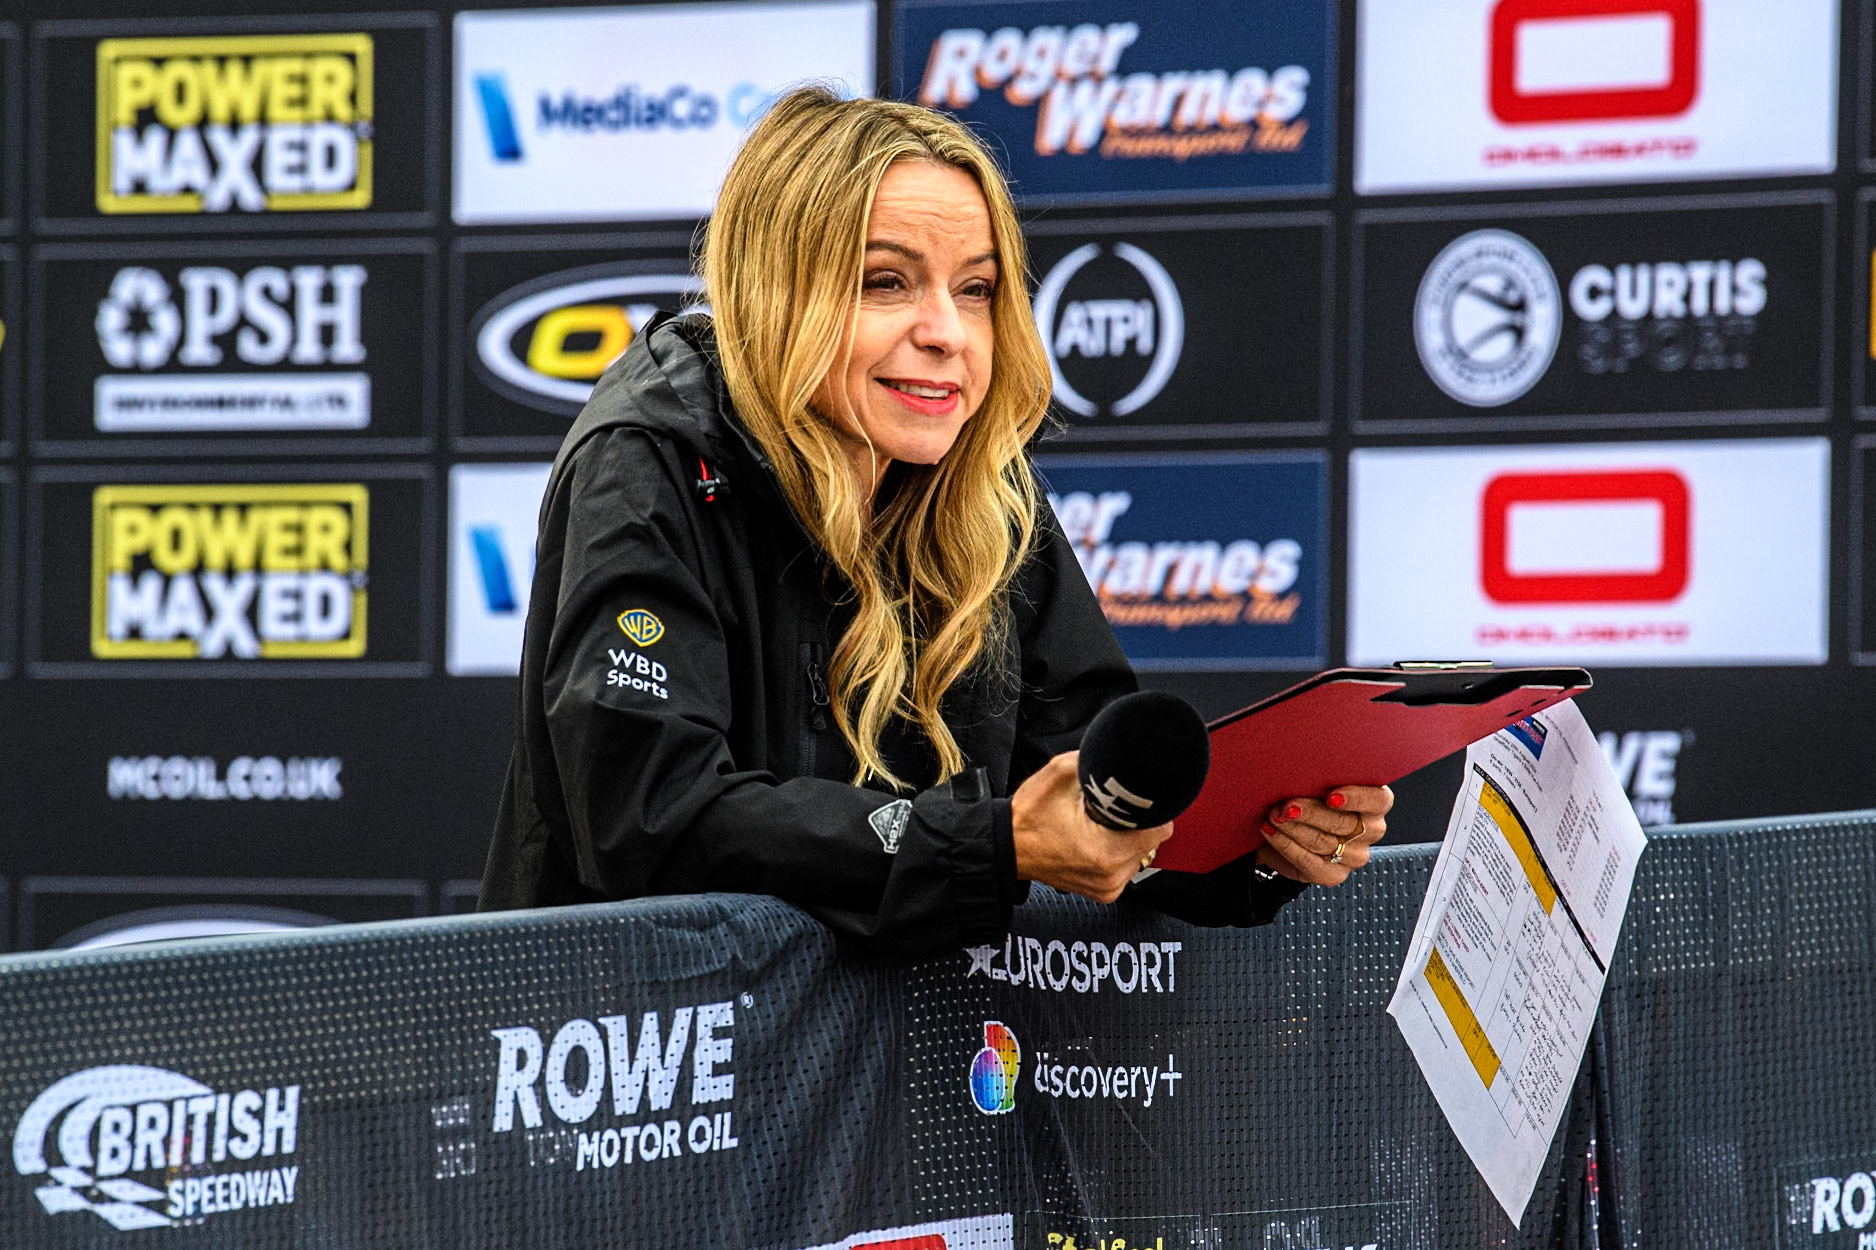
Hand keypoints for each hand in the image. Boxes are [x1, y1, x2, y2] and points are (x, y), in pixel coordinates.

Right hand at [1011, 751, 1170, 903]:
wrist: (1008, 846)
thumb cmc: (1028, 818)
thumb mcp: (1060, 773)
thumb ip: (1097, 760)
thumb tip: (1122, 754)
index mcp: (1104, 852)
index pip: (1160, 828)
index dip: (1151, 807)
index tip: (1136, 799)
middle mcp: (1109, 876)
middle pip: (1153, 840)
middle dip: (1136, 820)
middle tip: (1110, 810)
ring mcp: (1107, 887)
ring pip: (1142, 852)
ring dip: (1129, 835)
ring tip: (1100, 825)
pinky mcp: (1104, 890)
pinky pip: (1127, 864)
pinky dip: (1118, 849)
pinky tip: (1097, 838)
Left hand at [1257, 785, 1392, 886]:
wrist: (1288, 826)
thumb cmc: (1307, 794)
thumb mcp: (1315, 781)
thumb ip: (1318, 777)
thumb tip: (1300, 771)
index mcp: (1375, 803)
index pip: (1378, 800)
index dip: (1356, 798)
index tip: (1331, 797)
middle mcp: (1370, 831)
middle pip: (1344, 823)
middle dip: (1310, 813)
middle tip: (1285, 806)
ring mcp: (1355, 856)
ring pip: (1324, 842)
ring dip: (1293, 829)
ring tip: (1273, 816)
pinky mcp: (1334, 875)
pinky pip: (1310, 863)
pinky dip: (1286, 846)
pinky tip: (1270, 832)